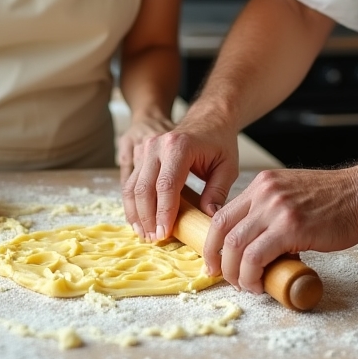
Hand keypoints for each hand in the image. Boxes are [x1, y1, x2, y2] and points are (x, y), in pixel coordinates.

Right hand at [121, 112, 238, 242]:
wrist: (209, 119)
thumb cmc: (219, 142)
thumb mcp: (227, 166)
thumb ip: (218, 191)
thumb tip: (208, 216)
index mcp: (179, 146)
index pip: (167, 185)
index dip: (163, 212)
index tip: (164, 234)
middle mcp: (157, 145)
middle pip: (144, 188)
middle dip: (147, 217)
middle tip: (154, 239)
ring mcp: (146, 148)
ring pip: (132, 186)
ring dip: (136, 213)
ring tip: (145, 234)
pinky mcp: (141, 153)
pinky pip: (130, 182)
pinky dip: (132, 204)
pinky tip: (139, 221)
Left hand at [204, 165, 357, 292]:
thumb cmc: (335, 200)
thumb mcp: (292, 194)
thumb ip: (270, 211)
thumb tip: (256, 243)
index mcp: (262, 184)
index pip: (222, 213)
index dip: (212, 242)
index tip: (214, 260)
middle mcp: (264, 193)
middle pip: (222, 229)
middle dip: (217, 260)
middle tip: (223, 277)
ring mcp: (276, 209)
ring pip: (235, 245)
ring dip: (235, 273)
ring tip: (246, 285)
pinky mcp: (290, 227)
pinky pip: (256, 256)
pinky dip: (251, 275)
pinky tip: (259, 284)